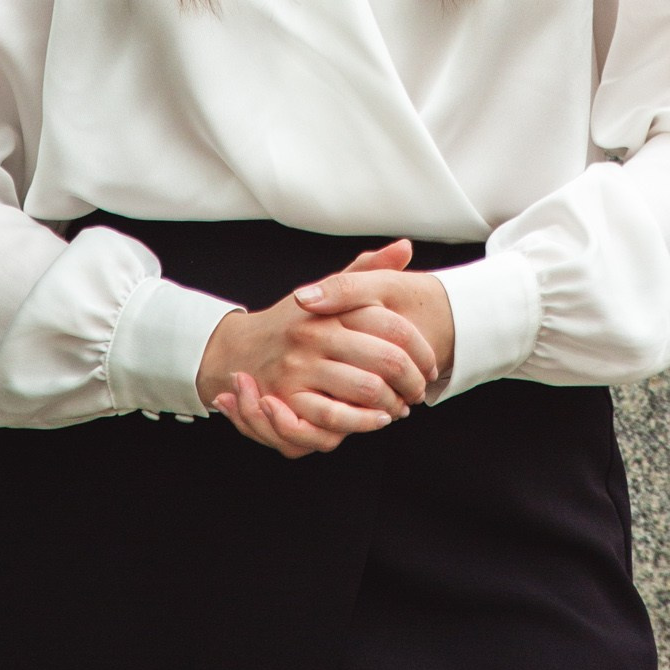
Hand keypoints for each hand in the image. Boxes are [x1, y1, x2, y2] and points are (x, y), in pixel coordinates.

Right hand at [200, 242, 439, 456]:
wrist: (238, 350)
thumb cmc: (294, 322)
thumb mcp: (327, 291)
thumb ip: (365, 273)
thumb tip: (406, 247)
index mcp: (331, 307)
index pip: (393, 326)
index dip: (421, 349)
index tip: (431, 364)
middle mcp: (315, 334)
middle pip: (386, 359)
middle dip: (412, 380)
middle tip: (420, 390)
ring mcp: (299, 367)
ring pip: (366, 389)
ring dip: (392, 403)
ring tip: (401, 406)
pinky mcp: (286, 399)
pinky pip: (335, 417)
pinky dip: (364, 422)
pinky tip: (378, 419)